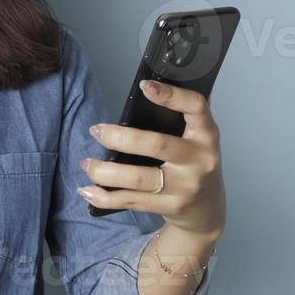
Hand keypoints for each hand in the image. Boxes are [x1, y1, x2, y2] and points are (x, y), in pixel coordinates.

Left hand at [78, 79, 225, 238]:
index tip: (144, 86)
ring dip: (106, 172)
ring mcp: (186, 186)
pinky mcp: (171, 207)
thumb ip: (176, 121)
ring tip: (87, 163)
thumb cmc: (193, 164)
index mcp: (206, 134)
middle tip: (96, 131)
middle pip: (157, 145)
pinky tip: (87, 191)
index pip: (196, 107)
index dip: (172, 95)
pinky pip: (132, 201)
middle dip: (120, 138)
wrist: (208, 209)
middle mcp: (200, 160)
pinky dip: (105, 197)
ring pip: (139, 178)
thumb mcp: (196, 140)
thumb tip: (135, 102)